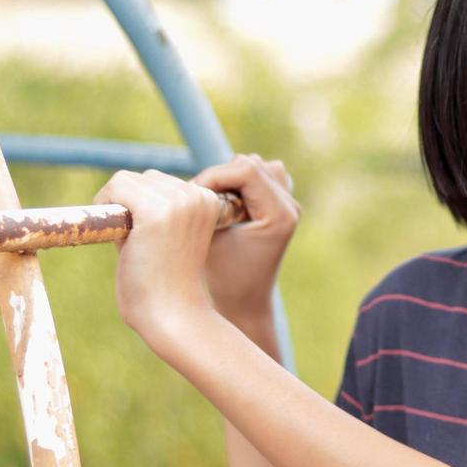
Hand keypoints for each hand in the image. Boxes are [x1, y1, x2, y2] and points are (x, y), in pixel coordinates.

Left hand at [92, 168, 222, 353]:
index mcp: (208, 201)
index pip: (162, 182)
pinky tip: (113, 233)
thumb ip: (155, 211)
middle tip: (133, 242)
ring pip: (128, 179)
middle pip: (145, 178)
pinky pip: (117, 186)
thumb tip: (121, 185)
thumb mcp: (171, 237)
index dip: (142, 206)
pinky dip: (105, 203)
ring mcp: (177, 203)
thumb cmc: (166, 285)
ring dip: (117, 204)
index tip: (145, 238)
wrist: (173, 316)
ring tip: (128, 241)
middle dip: (130, 204)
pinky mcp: (155, 212)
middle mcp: (197, 196)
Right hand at [191, 154, 299, 317]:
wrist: (246, 303)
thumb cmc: (223, 277)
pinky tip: (225, 202)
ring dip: (230, 177)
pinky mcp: (280, 205)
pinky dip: (240, 181)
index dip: (214, 175)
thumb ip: (203, 206)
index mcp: (279, 214)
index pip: (245, 170)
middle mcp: (290, 206)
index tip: (192, 193)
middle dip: (220, 176)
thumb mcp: (208, 239)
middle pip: (251, 163)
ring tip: (213, 200)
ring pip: (256, 165)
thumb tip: (176, 182)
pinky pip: (261, 175)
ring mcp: (288, 204)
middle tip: (199, 198)